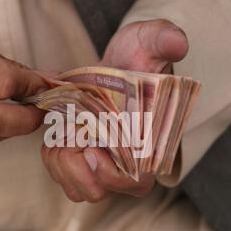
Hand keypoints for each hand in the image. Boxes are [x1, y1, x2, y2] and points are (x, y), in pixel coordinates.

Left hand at [42, 19, 188, 202]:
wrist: (118, 67)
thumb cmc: (137, 60)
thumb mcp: (149, 43)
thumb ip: (163, 40)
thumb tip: (178, 43)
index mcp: (150, 147)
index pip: (136, 182)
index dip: (111, 174)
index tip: (92, 147)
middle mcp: (127, 165)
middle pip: (97, 191)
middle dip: (77, 164)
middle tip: (74, 131)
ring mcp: (102, 167)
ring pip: (76, 189)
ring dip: (62, 160)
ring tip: (67, 129)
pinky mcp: (81, 163)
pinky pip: (61, 176)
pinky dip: (52, 158)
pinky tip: (59, 133)